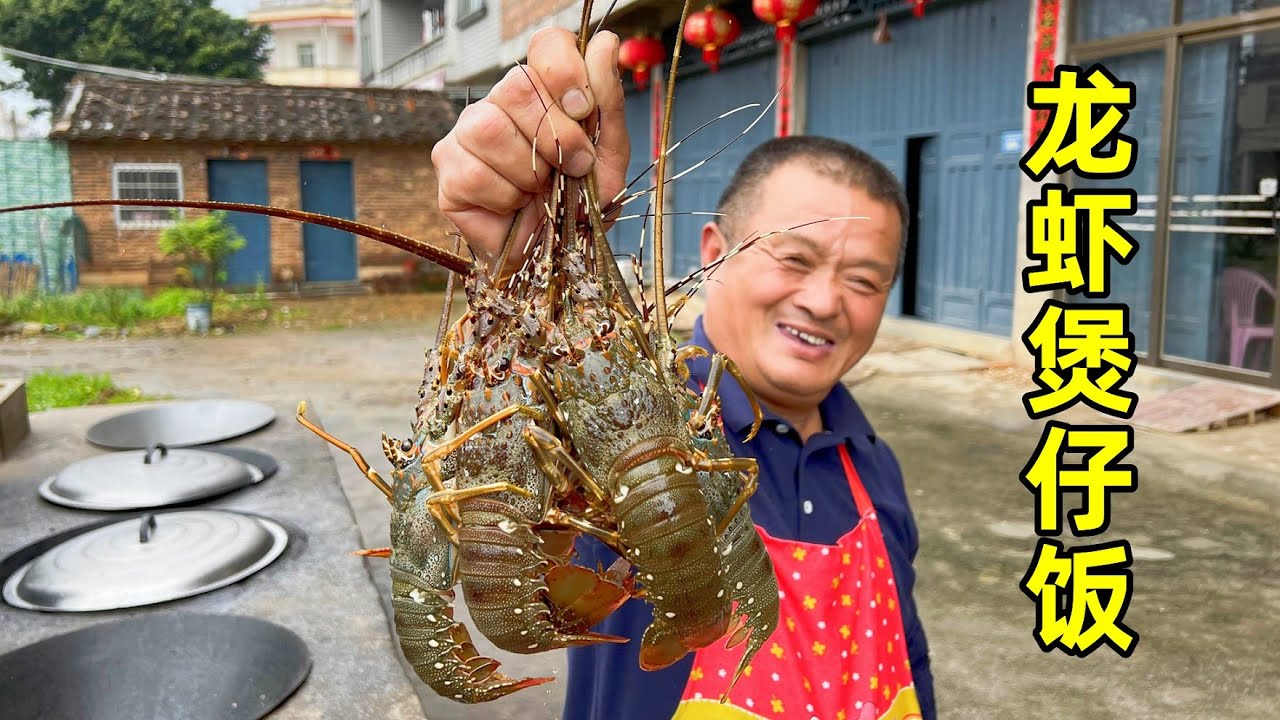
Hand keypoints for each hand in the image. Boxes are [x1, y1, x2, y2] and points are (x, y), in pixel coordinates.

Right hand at [431, 26, 629, 276]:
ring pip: (490, 129)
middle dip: (556, 135)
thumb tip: (604, 43)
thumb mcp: (608, 154)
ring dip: (529, 171)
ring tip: (539, 190)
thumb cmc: (578, 202)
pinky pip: (475, 174)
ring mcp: (465, 135)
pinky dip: (507, 199)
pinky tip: (514, 206)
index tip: (583, 108)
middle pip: (517, 86)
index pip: (545, 45)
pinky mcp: (448, 173)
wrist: (557, 257)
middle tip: (571, 167)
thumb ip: (607, 101)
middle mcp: (498, 104)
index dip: (564, 70)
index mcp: (542, 91)